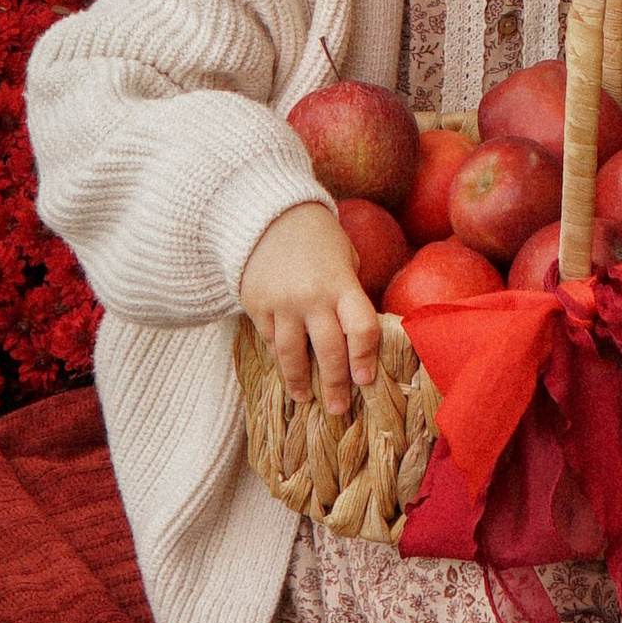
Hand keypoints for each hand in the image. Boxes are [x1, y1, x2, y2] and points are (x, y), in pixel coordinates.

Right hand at [240, 202, 379, 414]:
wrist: (267, 214)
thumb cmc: (318, 239)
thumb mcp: (345, 259)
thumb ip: (350, 296)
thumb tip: (358, 339)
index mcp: (341, 283)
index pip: (361, 329)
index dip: (365, 358)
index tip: (365, 380)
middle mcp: (312, 296)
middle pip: (329, 351)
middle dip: (336, 384)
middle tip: (339, 408)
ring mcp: (281, 302)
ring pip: (292, 354)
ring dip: (301, 381)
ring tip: (307, 398)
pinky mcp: (256, 304)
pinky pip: (270, 341)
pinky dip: (279, 359)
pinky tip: (287, 372)